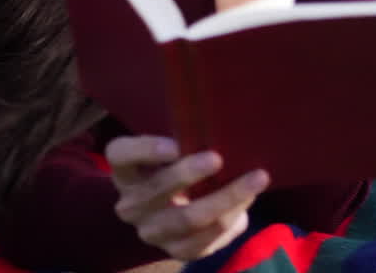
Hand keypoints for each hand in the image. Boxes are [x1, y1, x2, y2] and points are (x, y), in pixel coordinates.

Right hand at [106, 136, 269, 260]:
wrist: (180, 208)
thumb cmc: (180, 165)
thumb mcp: (175, 148)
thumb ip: (187, 137)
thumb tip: (223, 125)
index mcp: (125, 170)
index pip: (120, 155)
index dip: (145, 150)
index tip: (175, 145)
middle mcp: (131, 204)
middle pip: (156, 190)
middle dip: (188, 174)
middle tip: (218, 158)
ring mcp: (151, 232)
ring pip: (187, 219)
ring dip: (225, 198)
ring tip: (255, 179)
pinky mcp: (175, 251)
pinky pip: (203, 241)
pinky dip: (229, 220)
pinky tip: (247, 202)